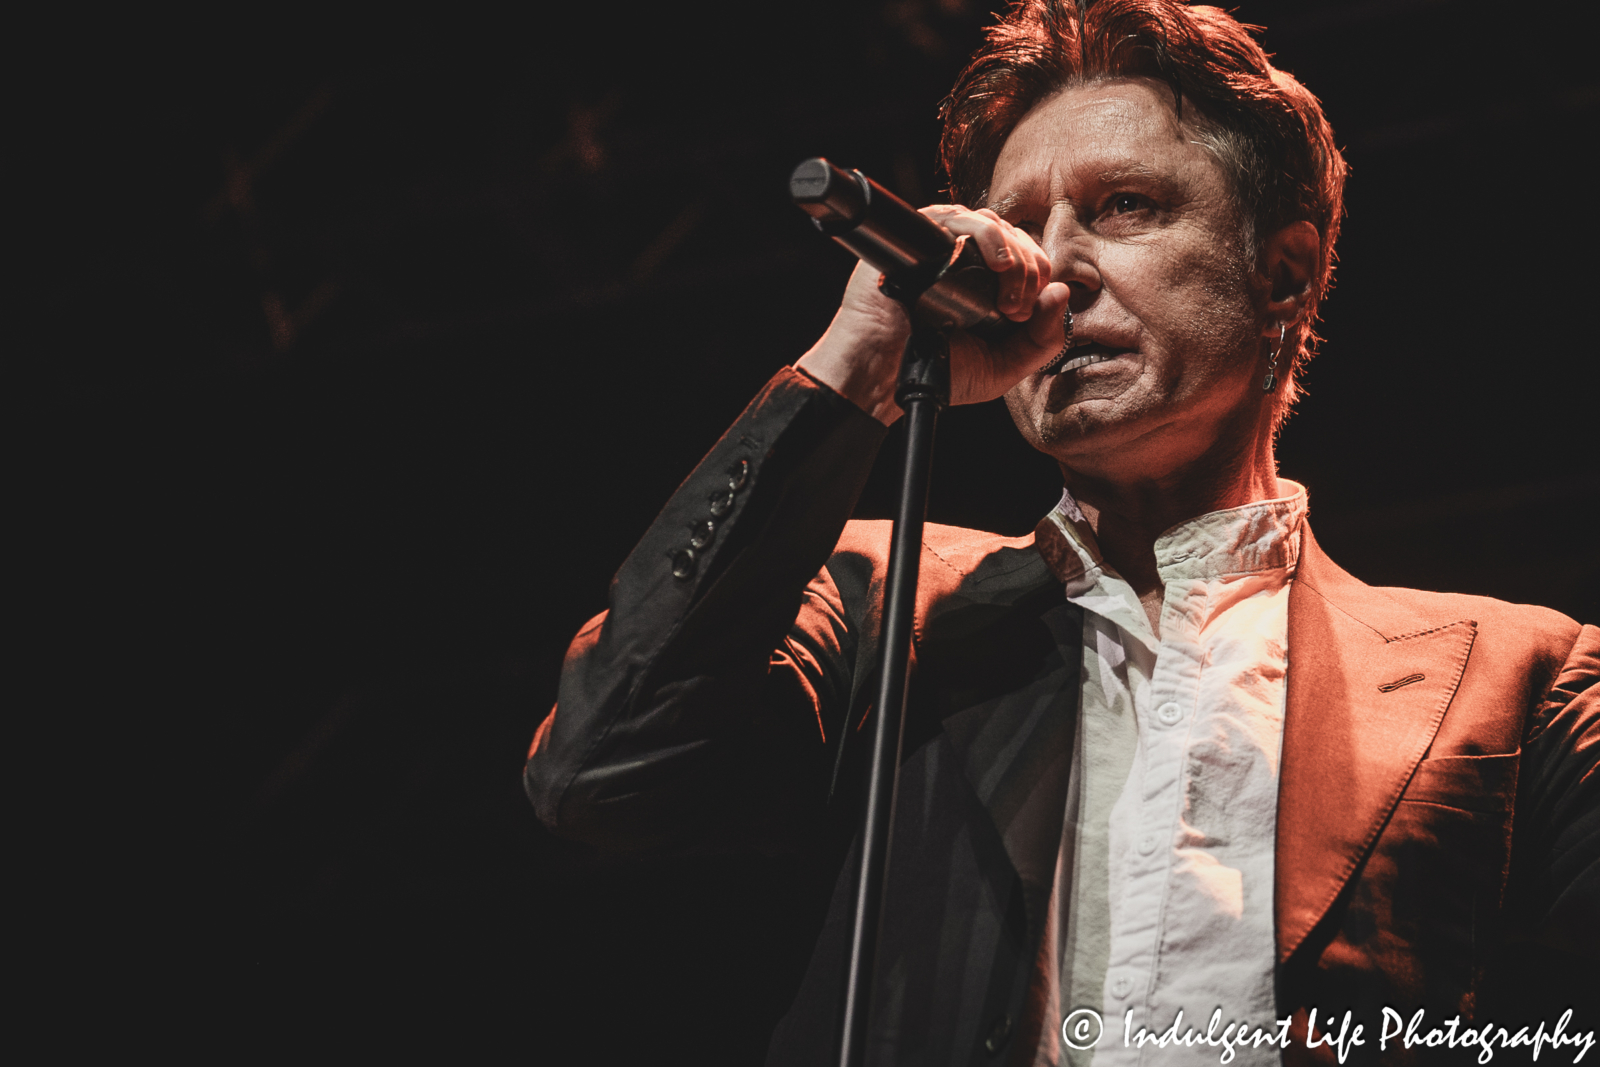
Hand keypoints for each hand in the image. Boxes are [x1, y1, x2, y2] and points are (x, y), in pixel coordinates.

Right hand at [795, 205, 1070, 424]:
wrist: (884, 378)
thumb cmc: (937, 372)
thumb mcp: (1004, 366)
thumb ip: (1043, 340)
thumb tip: (1062, 292)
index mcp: (983, 281)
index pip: (1025, 254)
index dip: (1038, 275)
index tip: (1025, 314)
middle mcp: (962, 258)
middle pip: (1015, 234)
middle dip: (1031, 270)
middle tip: (1016, 310)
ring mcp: (939, 245)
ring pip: (992, 222)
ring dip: (1014, 256)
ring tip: (1006, 297)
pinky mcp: (917, 238)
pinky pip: (957, 217)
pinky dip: (987, 235)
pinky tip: (995, 266)